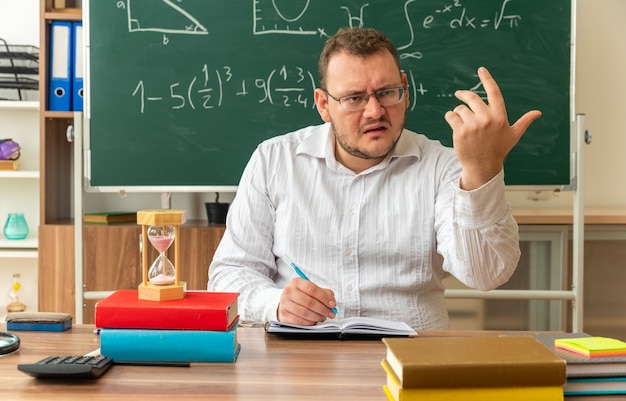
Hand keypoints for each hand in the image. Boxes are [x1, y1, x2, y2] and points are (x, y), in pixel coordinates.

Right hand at [277, 278, 336, 325]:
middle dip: (323, 309)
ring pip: (304, 313)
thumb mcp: (311, 289)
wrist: (286, 300)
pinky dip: (309, 322)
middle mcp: (289, 291)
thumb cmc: (301, 294)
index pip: (312, 289)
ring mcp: (285, 303)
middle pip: (309, 302)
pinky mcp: (284, 314)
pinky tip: (314, 321)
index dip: (324, 298)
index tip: (332, 304)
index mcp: (297, 282)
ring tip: (323, 317)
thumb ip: (324, 293)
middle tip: (330, 313)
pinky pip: (299, 321)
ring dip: (317, 317)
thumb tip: (332, 301)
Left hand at [444, 67, 541, 189]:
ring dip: (458, 111)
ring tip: (461, 120)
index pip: (494, 93)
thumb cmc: (498, 149)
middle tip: (459, 94)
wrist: (482, 166)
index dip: (487, 79)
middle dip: (464, 95)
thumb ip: (524, 121)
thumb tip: (538, 113)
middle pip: (472, 97)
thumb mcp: (513, 135)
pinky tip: (454, 123)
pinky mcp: (460, 131)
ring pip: (460, 108)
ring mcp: (473, 125)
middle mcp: (487, 119)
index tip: (481, 70)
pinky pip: (451, 116)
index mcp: (500, 116)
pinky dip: (450, 117)